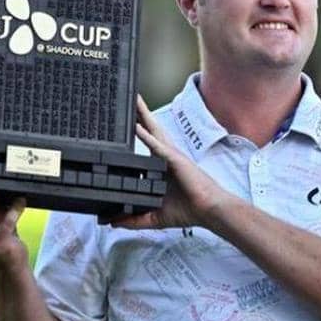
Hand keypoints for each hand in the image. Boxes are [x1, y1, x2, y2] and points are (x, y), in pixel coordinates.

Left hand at [110, 95, 231, 229]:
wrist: (208, 211)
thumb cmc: (188, 211)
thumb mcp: (155, 216)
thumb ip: (133, 219)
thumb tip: (112, 222)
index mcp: (161, 166)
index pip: (145, 143)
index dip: (135, 129)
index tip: (121, 121)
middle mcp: (166, 156)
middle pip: (149, 129)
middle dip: (138, 114)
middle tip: (125, 98)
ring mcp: (171, 156)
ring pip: (154, 130)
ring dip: (142, 115)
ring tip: (132, 100)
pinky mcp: (175, 160)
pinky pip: (158, 145)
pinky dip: (147, 136)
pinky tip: (136, 126)